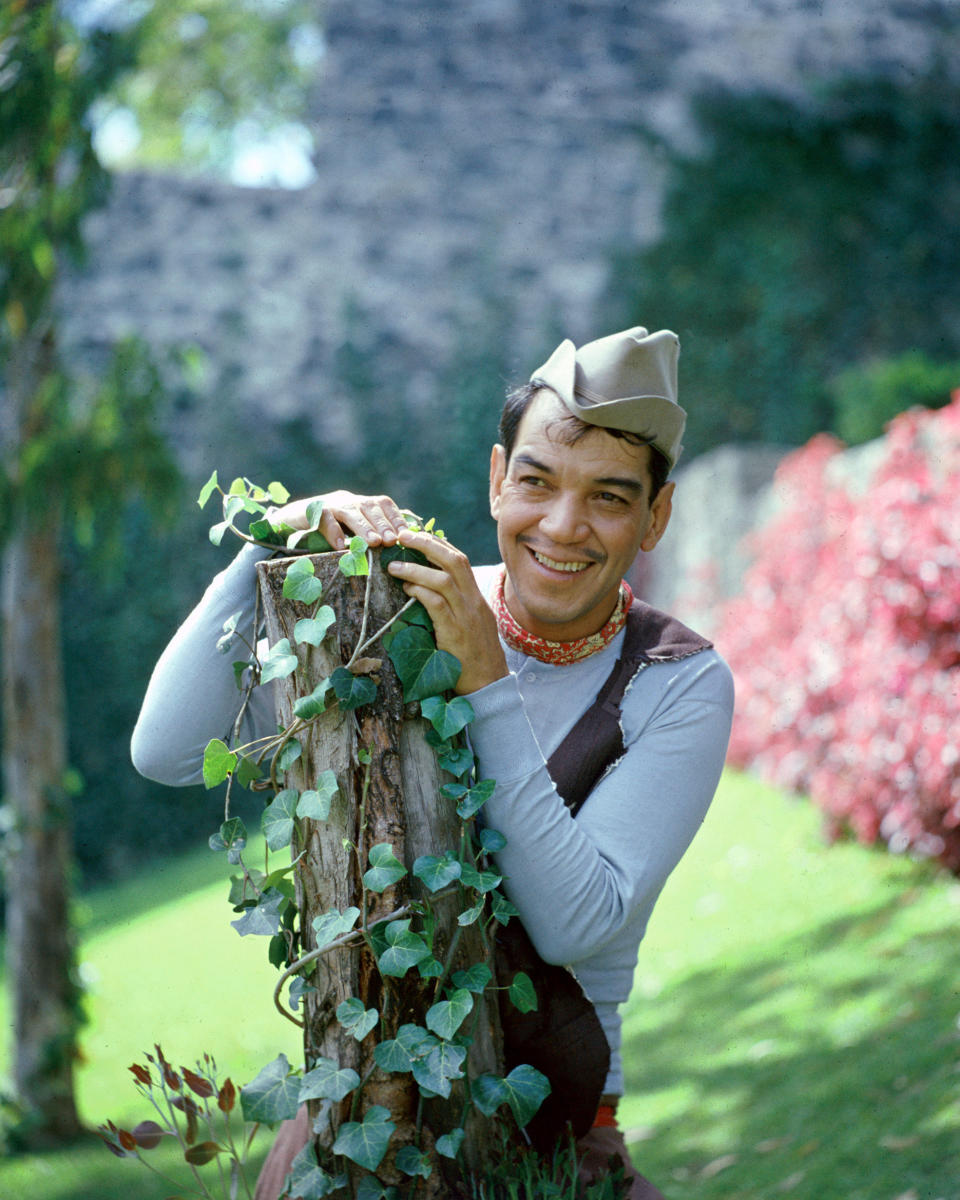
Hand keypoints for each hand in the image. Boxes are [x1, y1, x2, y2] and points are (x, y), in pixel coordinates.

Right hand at [271, 490, 409, 550]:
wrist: (292, 519)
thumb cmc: (328, 529)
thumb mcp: (350, 529)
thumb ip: (370, 533)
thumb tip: (396, 547)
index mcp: (360, 502)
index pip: (383, 504)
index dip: (396, 518)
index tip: (406, 534)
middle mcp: (348, 499)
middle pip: (369, 507)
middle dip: (383, 524)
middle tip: (392, 540)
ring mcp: (330, 503)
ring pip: (350, 512)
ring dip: (363, 527)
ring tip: (374, 542)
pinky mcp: (311, 511)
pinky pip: (324, 519)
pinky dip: (332, 532)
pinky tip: (339, 546)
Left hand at [386, 528, 507, 694]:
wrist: (489, 684)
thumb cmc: (474, 657)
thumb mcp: (471, 625)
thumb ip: (456, 606)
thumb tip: (430, 590)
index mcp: (477, 597)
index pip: (460, 560)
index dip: (438, 544)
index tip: (416, 535)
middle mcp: (474, 602)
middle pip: (455, 560)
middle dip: (427, 544)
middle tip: (403, 536)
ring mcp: (467, 616)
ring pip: (444, 580)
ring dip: (417, 568)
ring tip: (394, 565)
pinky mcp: (457, 633)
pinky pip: (438, 605)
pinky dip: (421, 592)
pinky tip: (407, 588)